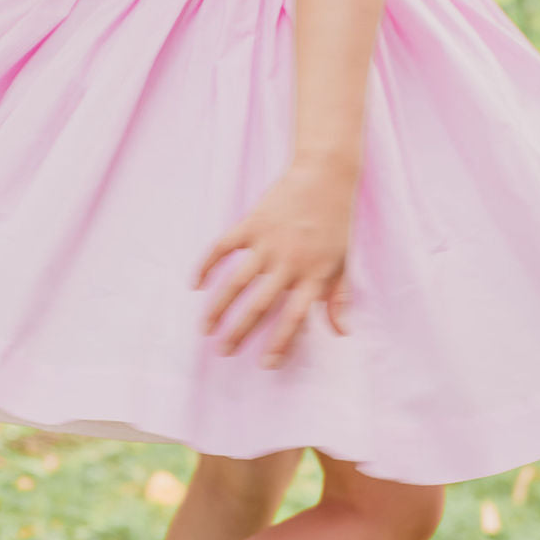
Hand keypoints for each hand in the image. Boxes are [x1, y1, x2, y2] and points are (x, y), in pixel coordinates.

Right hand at [193, 156, 356, 369]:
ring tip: (205, 329)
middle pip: (260, 305)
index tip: (266, 365)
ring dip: (218, 307)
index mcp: (314, 274)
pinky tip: (195, 284)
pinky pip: (223, 247)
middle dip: (240, 332)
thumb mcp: (344, 261)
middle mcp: (289, 262)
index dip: (280, 342)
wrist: (325, 174)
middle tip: (224, 352)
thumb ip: (340, 298)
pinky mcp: (252, 223)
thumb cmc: (337, 222)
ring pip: (237, 282)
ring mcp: (268, 242)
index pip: (294, 317)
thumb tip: (342, 334)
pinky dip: (207, 265)